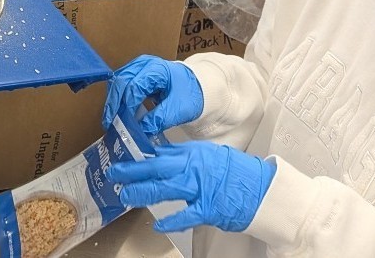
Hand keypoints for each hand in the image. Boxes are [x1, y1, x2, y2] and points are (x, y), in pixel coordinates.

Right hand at [103, 55, 202, 134]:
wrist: (197, 86)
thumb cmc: (190, 94)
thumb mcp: (179, 109)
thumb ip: (159, 119)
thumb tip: (141, 130)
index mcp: (157, 69)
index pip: (134, 85)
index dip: (127, 105)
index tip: (124, 123)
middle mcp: (144, 64)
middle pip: (121, 80)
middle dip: (114, 102)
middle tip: (109, 123)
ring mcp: (138, 67)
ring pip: (118, 81)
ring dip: (113, 100)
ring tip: (110, 120)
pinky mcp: (136, 73)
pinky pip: (121, 83)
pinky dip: (117, 97)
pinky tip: (116, 112)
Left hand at [106, 142, 274, 232]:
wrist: (260, 187)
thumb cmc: (234, 171)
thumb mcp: (208, 155)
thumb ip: (184, 156)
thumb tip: (160, 153)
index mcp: (193, 152)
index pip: (160, 150)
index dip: (140, 153)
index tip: (123, 153)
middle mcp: (193, 166)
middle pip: (156, 167)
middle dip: (132, 170)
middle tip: (115, 172)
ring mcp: (199, 187)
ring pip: (164, 188)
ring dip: (142, 191)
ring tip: (126, 194)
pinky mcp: (207, 207)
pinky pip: (185, 215)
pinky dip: (170, 220)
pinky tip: (157, 224)